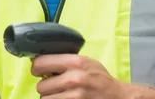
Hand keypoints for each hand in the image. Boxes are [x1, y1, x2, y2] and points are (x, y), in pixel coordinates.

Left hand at [30, 54, 154, 97]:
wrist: (118, 97)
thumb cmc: (99, 78)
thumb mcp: (85, 62)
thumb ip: (65, 59)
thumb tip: (38, 59)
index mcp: (75, 62)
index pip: (40, 62)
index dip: (36, 67)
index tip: (38, 70)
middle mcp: (74, 78)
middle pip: (41, 85)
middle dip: (45, 85)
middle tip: (54, 84)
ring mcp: (75, 96)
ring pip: (45, 98)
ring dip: (50, 96)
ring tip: (61, 93)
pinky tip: (65, 98)